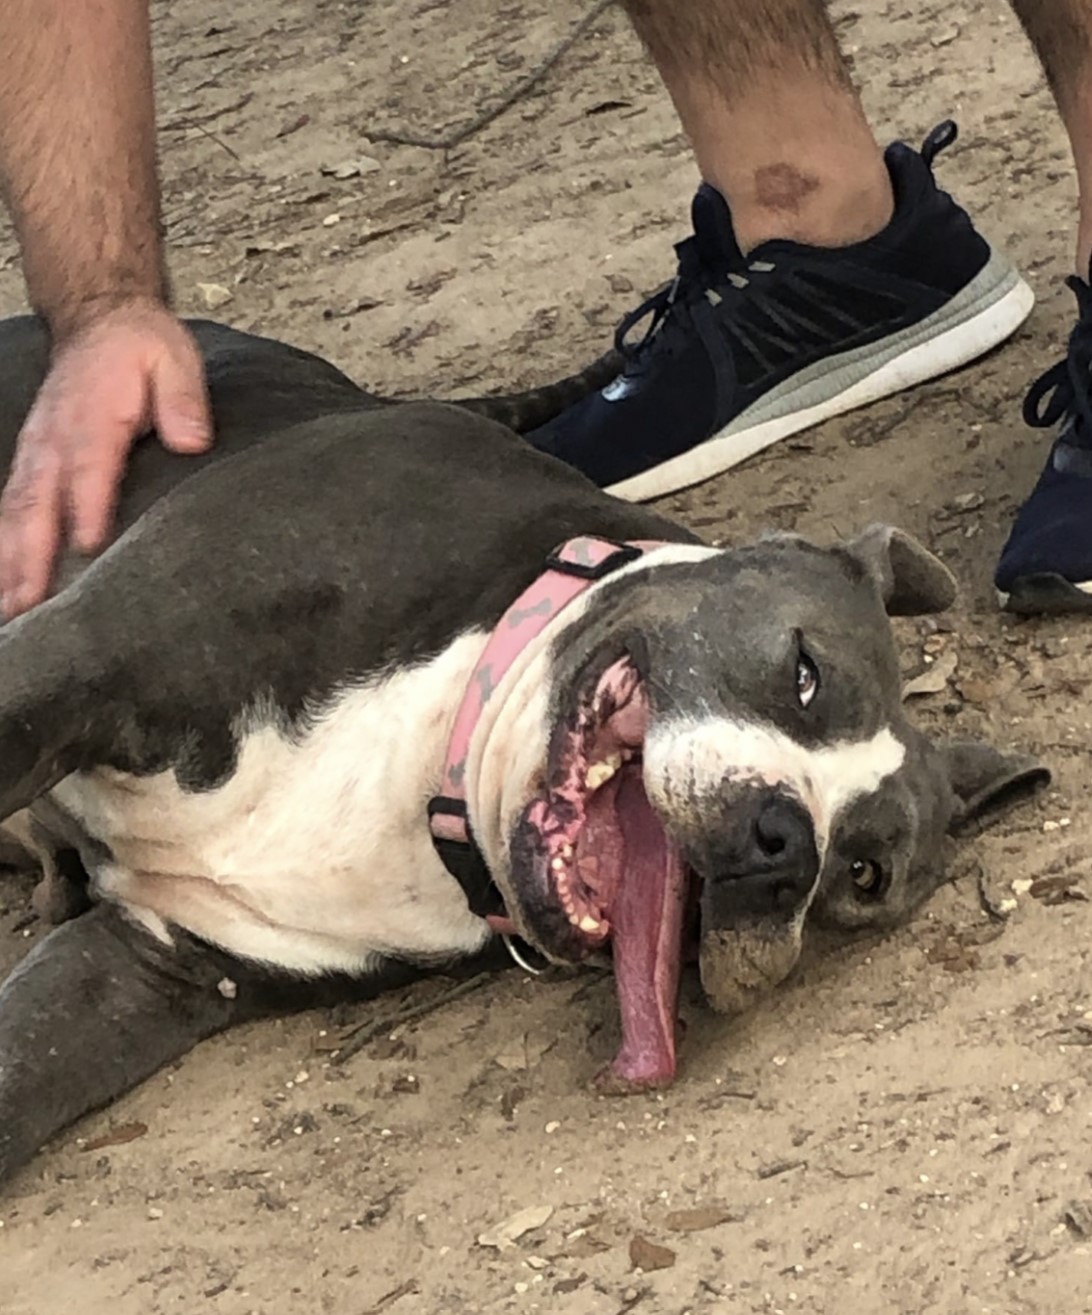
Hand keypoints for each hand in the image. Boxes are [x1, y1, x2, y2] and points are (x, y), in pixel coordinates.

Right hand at [0, 299, 211, 617]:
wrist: (99, 322)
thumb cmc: (140, 349)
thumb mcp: (174, 361)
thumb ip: (182, 400)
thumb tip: (192, 438)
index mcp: (93, 417)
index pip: (90, 467)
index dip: (88, 506)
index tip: (89, 545)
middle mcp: (54, 440)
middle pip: (39, 503)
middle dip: (32, 554)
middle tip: (32, 603)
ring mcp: (36, 454)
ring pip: (17, 514)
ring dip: (10, 562)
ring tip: (13, 611)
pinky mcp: (31, 465)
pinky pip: (11, 510)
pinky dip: (4, 549)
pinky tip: (6, 586)